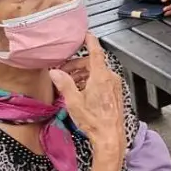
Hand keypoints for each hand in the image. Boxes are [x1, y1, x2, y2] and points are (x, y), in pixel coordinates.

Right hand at [50, 33, 124, 160]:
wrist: (110, 136)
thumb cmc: (94, 120)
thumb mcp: (74, 101)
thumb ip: (64, 84)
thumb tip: (55, 72)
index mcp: (101, 76)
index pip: (96, 52)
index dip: (90, 41)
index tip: (85, 34)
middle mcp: (110, 77)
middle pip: (92, 63)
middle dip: (77, 65)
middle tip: (63, 71)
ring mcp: (115, 85)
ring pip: (97, 72)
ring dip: (82, 74)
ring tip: (69, 83)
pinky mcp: (115, 92)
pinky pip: (102, 80)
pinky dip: (90, 81)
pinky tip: (80, 91)